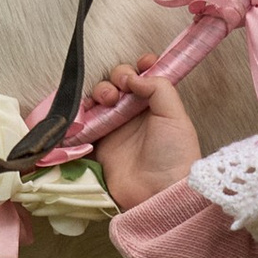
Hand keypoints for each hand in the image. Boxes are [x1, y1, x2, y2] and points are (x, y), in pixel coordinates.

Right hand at [85, 57, 201, 210]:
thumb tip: (134, 75)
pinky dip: (82, 109)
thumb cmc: (173, 155)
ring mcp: (114, 127)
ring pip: (100, 96)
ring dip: (101, 90)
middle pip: (118, 82)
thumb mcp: (176, 116)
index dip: (140, 67)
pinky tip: (89, 108)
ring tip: (108, 100)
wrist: (157, 192)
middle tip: (121, 88)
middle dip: (117, 76)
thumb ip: (159, 88)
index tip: (141, 64)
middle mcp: (134, 113)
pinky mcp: (97, 141)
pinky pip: (84, 119)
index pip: (144, 77)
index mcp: (156, 105)